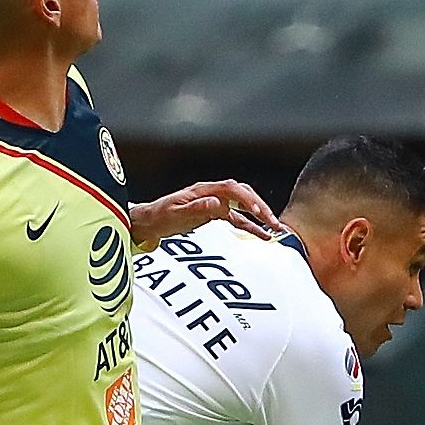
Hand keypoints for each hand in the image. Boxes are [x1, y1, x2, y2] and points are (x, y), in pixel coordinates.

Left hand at [129, 180, 281, 248]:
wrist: (149, 221)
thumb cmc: (160, 216)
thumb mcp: (176, 214)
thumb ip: (197, 208)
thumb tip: (217, 203)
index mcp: (204, 190)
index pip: (232, 189)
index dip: (246, 199)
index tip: (257, 211)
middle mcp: (212, 194)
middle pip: (243, 195)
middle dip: (260, 207)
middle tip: (273, 222)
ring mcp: (215, 203)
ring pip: (243, 206)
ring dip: (259, 216)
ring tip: (274, 229)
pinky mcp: (215, 214)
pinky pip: (237, 218)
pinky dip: (250, 225)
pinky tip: (261, 235)